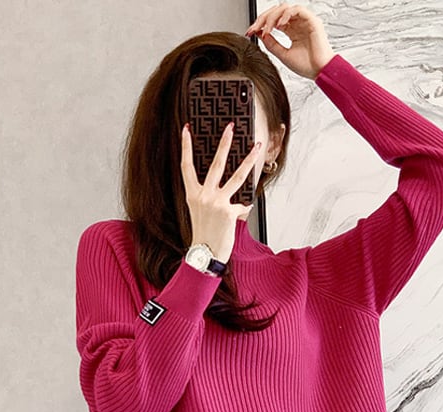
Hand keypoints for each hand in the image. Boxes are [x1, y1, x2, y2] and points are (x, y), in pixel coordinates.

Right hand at [180, 121, 261, 263]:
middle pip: (216, 163)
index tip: (186, 130)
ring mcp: (216, 202)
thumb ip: (211, 198)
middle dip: (224, 143)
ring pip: (237, 176)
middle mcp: (203, 195)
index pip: (187, 165)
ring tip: (257, 147)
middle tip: (230, 127)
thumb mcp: (201, 212)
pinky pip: (242, 205)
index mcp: (192, 194)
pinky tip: (240, 214)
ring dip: (249, 160)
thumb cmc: (203, 234)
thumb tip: (232, 193)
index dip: (186, 147)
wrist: (205, 253)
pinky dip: (243, 209)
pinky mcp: (229, 211)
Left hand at [246, 3, 334, 79]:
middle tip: (254, 28)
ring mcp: (304, 21)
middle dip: (263, 19)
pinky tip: (279, 24)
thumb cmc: (307, 66)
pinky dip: (286, 14)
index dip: (260, 25)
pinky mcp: (311, 21)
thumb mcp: (283, 55)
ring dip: (273, 17)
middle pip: (276, 12)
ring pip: (285, 8)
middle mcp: (297, 24)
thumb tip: (260, 34)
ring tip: (268, 28)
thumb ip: (272, 44)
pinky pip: (297, 10)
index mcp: (291, 31)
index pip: (273, 21)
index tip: (250, 32)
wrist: (320, 72)